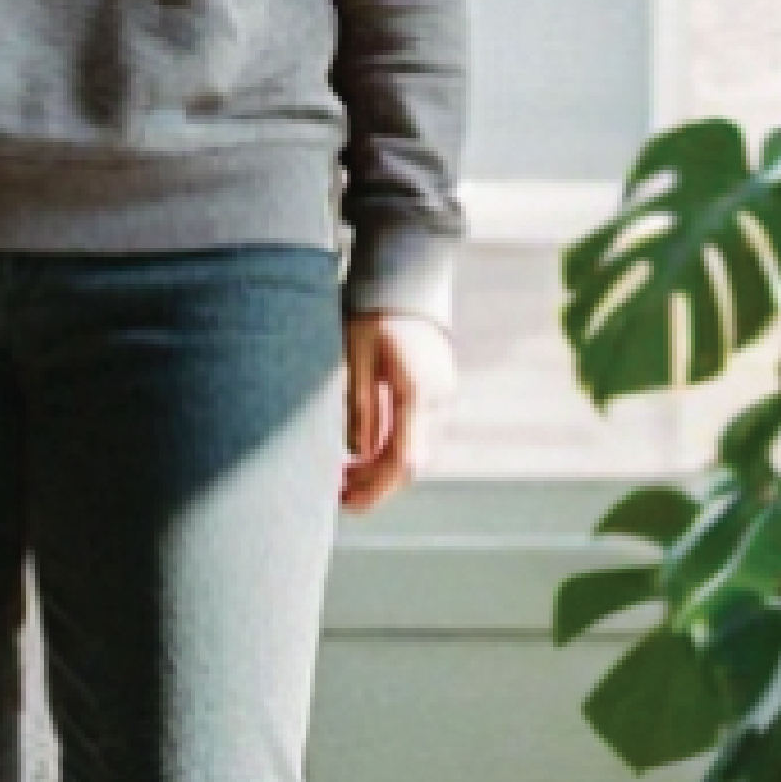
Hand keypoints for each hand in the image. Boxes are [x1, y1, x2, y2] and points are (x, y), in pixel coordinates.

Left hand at [341, 308, 456, 511]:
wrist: (408, 280)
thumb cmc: (375, 312)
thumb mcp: (355, 357)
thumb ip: (358, 406)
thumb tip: (355, 453)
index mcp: (418, 393)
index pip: (402, 461)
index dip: (374, 489)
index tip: (345, 501)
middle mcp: (438, 402)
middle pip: (413, 465)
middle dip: (376, 486)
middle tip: (338, 495)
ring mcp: (442, 399)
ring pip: (416, 453)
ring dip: (382, 471)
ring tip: (344, 476)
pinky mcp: (437, 395)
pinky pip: (417, 436)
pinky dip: (391, 451)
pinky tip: (364, 454)